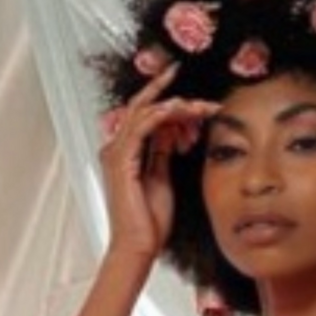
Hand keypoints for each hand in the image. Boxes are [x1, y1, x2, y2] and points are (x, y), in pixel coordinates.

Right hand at [99, 64, 220, 259]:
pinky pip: (141, 127)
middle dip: (164, 89)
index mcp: (124, 152)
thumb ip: (162, 152)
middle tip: (181, 70)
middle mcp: (116, 148)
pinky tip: (179, 110)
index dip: (169, 104)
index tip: (192, 98)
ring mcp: (116, 153)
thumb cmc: (150, 220)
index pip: (145, 116)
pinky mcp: (121, 161)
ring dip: (174, 105)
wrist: (139, 245)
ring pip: (144, 113)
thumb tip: (171, 130)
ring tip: (199, 104)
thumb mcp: (162, 177)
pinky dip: (161, 115)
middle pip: (141, 107)